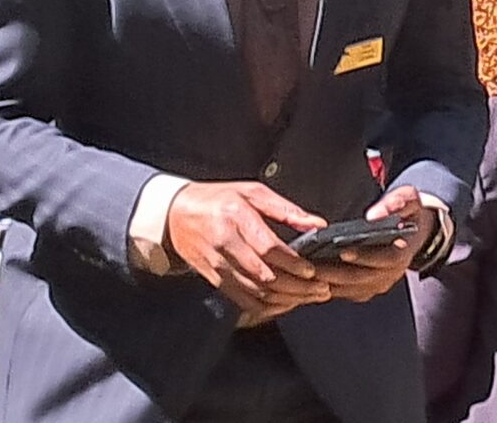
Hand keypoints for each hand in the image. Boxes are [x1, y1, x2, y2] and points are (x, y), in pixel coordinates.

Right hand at [165, 181, 330, 323]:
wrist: (175, 215)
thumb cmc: (218, 199)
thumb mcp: (252, 192)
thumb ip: (286, 210)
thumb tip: (317, 224)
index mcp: (236, 218)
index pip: (268, 248)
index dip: (292, 263)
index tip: (312, 271)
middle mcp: (225, 244)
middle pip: (264, 275)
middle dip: (296, 286)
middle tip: (321, 289)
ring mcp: (218, 265)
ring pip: (255, 291)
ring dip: (285, 299)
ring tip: (309, 297)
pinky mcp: (214, 279)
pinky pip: (242, 299)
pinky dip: (266, 305)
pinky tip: (284, 303)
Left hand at [307, 186, 439, 305]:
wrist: (414, 229)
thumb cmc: (407, 211)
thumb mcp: (408, 198)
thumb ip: (395, 203)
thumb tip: (374, 216)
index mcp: (404, 252)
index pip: (385, 259)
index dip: (365, 256)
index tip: (343, 251)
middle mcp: (392, 273)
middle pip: (361, 278)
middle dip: (335, 273)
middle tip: (310, 266)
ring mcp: (379, 284)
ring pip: (350, 288)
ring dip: (327, 283)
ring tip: (304, 272)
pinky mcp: (366, 289)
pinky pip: (344, 292)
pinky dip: (327, 287)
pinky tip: (309, 278)